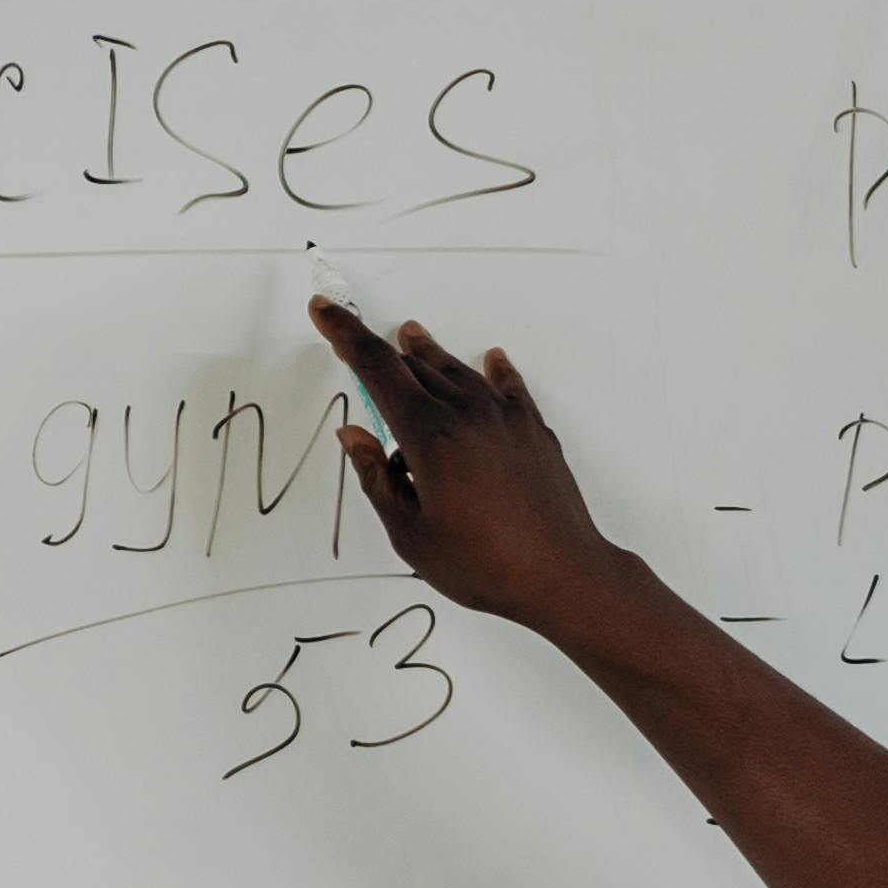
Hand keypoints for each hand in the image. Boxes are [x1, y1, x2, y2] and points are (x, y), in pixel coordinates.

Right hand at [312, 299, 639, 632]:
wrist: (562, 574)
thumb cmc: (490, 564)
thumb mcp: (411, 533)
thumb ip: (377, 479)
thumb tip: (355, 438)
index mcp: (431, 436)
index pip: (377, 369)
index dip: (346, 336)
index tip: (325, 313)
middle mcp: (469, 414)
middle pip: (414, 366)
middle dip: (379, 349)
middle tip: (354, 337)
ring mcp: (505, 418)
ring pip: (457, 371)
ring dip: (429, 354)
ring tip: (412, 336)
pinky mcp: (533, 430)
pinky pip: (508, 385)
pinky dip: (494, 370)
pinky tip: (494, 360)